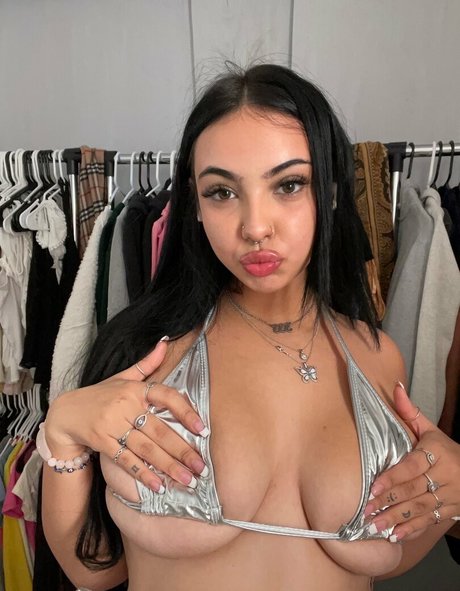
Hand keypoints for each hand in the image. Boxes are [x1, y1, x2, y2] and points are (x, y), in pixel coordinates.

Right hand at [45, 338, 208, 492]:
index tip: (203, 430)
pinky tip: (158, 486)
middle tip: (201, 468)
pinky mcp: (101, 442)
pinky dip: (143, 474)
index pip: (167, 397)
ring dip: (168, 466)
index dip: (187, 412)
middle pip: (160, 431)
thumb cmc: (101, 395)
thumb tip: (166, 341)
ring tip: (187, 480)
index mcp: (135, 388)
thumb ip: (147, 363)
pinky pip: (126, 460)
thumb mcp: (123, 376)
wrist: (66, 413)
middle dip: (183, 451)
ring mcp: (112, 425)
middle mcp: (125, 405)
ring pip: (146, 449)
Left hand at [364, 382, 459, 541]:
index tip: (373, 487)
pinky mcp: (449, 512)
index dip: (393, 478)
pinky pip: (429, 522)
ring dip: (396, 519)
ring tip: (375, 526)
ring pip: (420, 509)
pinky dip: (411, 530)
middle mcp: (444, 476)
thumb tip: (395, 386)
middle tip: (366, 511)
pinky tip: (395, 536)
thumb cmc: (447, 448)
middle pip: (413, 490)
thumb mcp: (432, 430)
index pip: (412, 466)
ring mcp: (449, 496)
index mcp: (437, 453)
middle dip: (388, 501)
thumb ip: (411, 412)